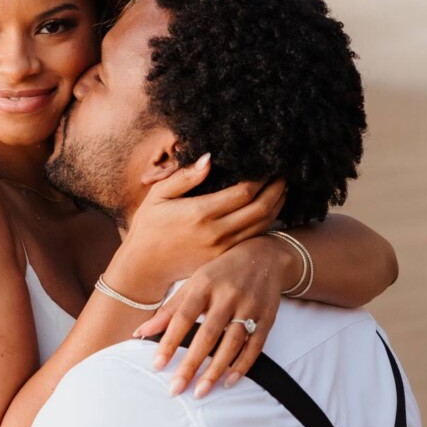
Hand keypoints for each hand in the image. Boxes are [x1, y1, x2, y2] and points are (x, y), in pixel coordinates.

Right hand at [120, 155, 285, 289]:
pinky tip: (269, 210)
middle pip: (260, 208)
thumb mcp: (158, 195)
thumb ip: (184, 177)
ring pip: (262, 225)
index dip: (260, 178)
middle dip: (276, 189)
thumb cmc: (149, 227)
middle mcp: (216, 232)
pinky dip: (267, 223)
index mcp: (200, 213)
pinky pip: (253, 238)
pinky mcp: (224, 259)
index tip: (268, 165)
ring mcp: (222, 249)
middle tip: (283, 175)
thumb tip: (209, 159)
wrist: (144, 267)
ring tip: (281, 189)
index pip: (244, 192)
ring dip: (276, 206)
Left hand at [133, 235, 285, 396]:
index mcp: (204, 284)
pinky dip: (242, 366)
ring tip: (200, 392)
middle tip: (176, 389)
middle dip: (191, 364)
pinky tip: (229, 382)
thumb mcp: (193, 283)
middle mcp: (227, 295)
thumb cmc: (220, 273)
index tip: (157, 365)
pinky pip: (255, 347)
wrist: (265, 255)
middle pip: (208, 334)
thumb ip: (169, 310)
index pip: (183, 317)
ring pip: (231, 344)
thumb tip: (140, 333)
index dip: (169, 342)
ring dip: (215, 371)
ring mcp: (249, 307)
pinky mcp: (267, 319)